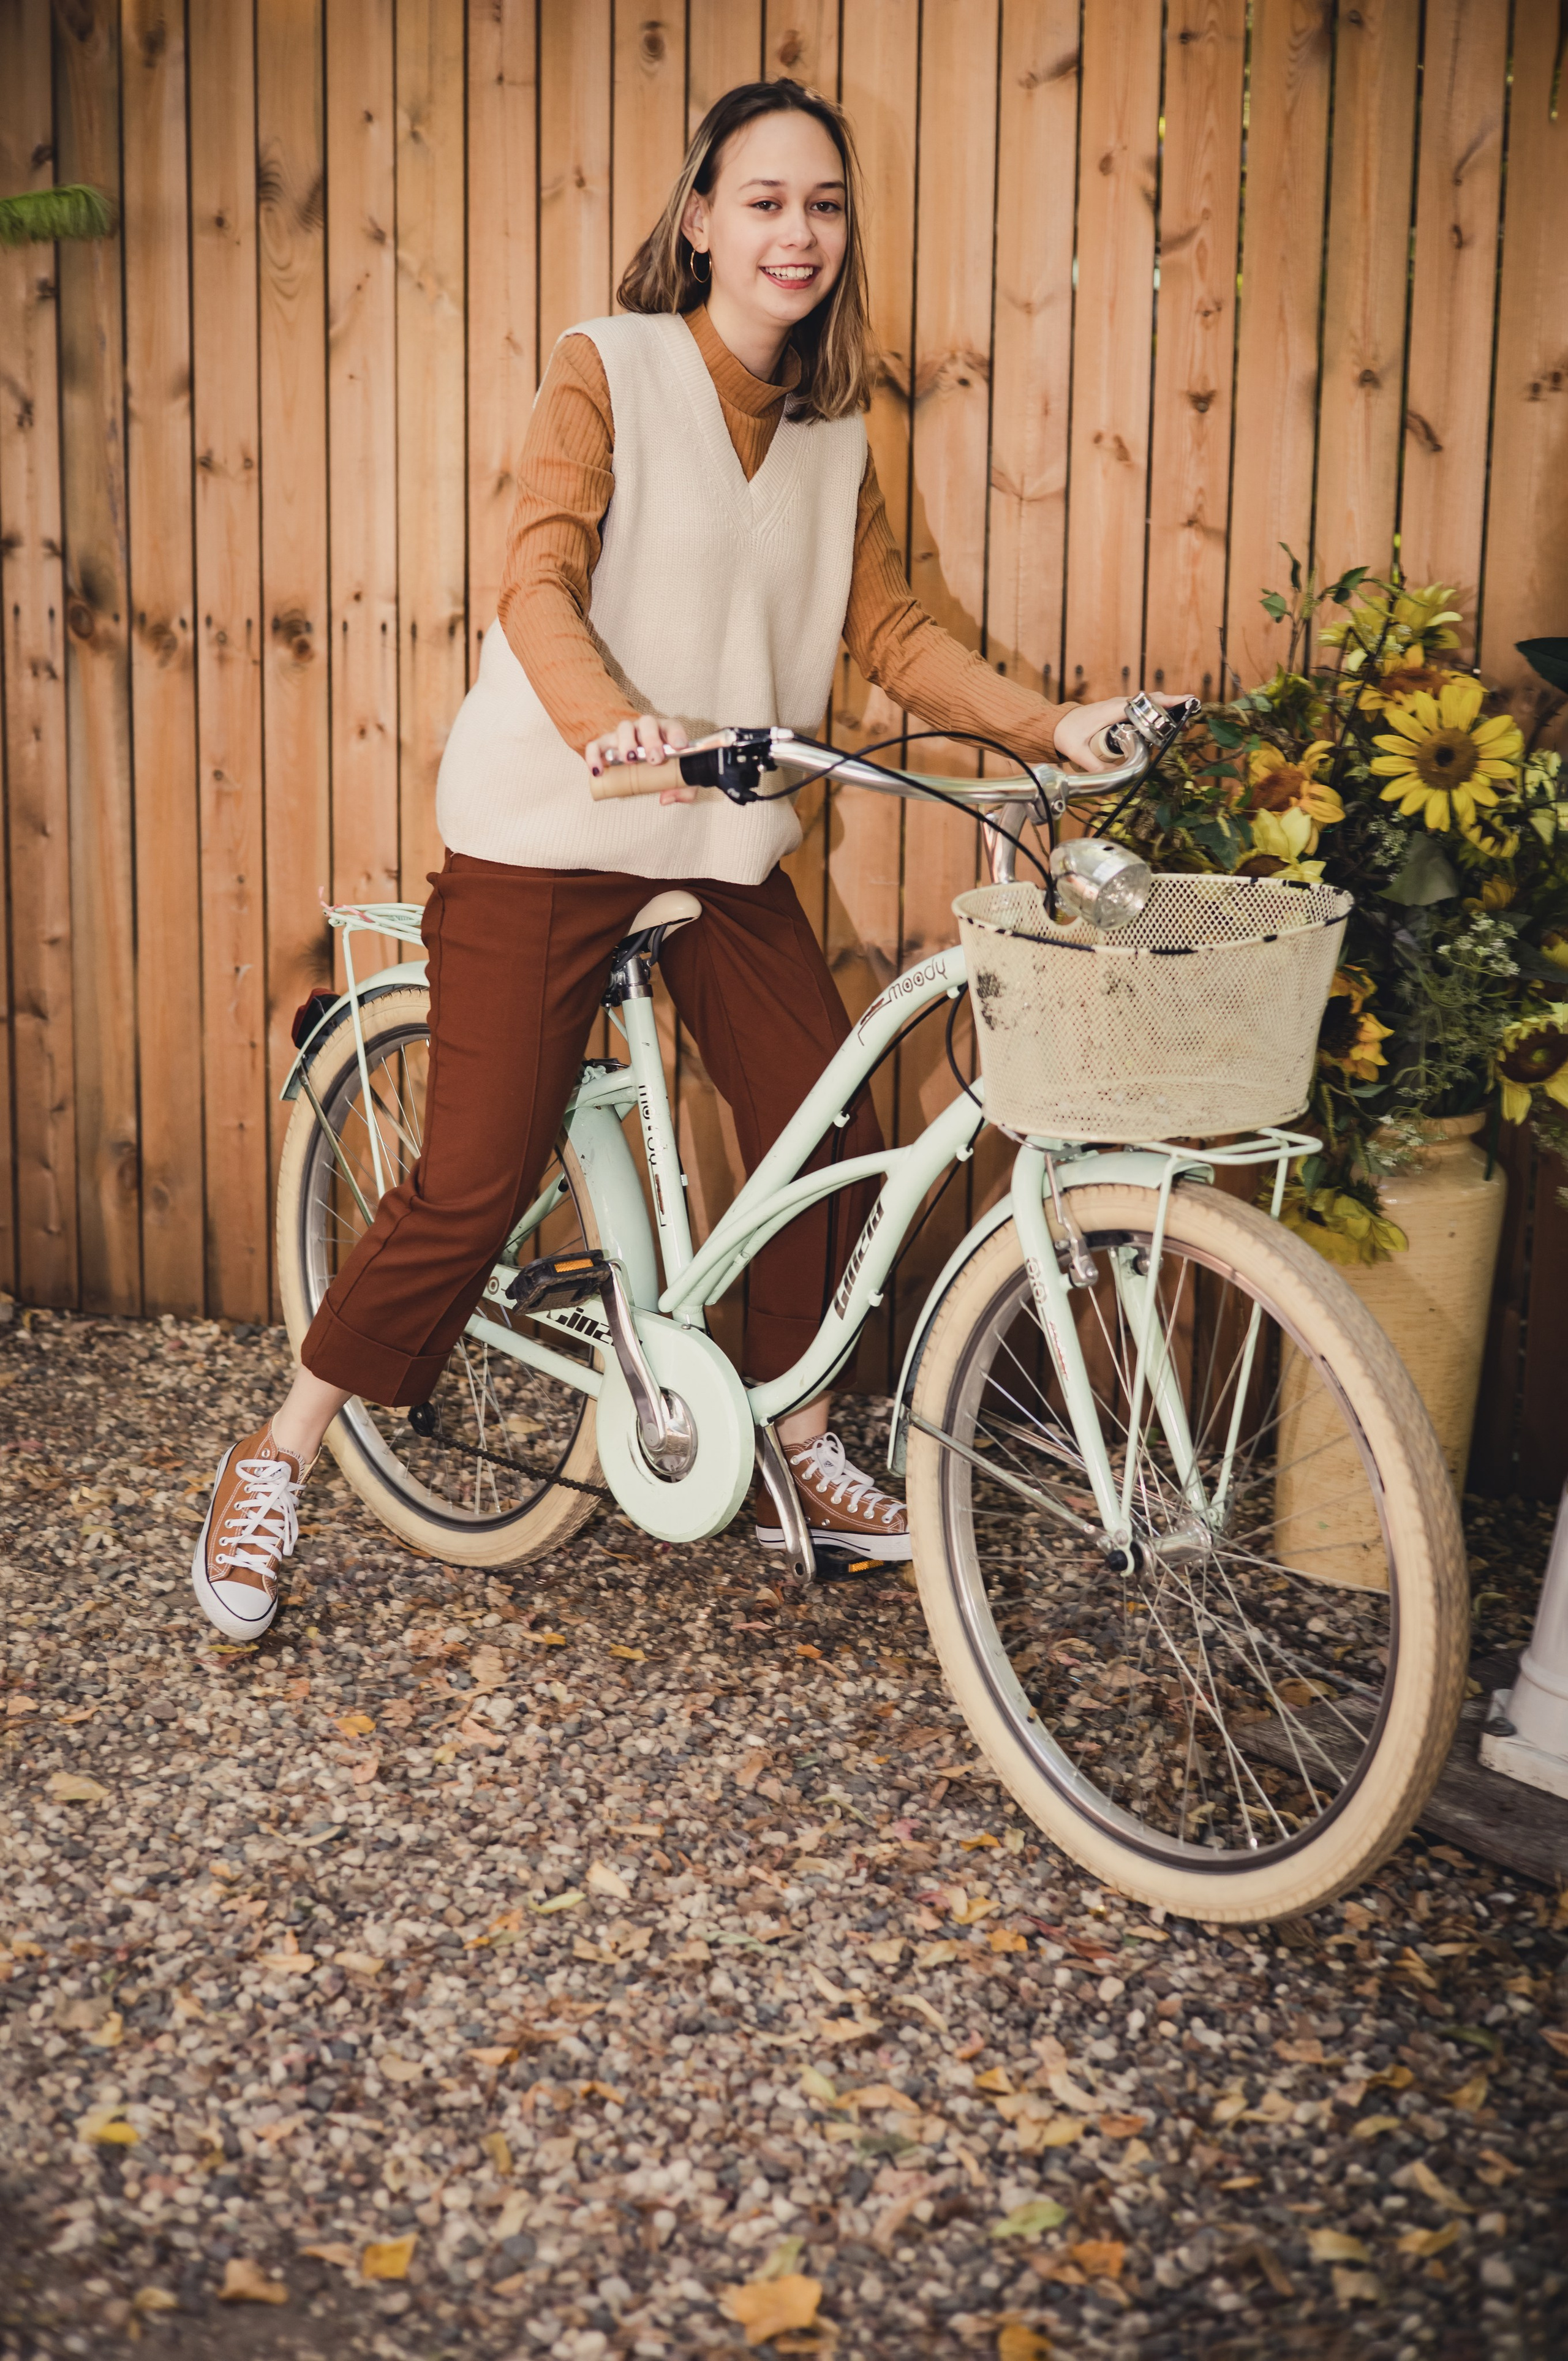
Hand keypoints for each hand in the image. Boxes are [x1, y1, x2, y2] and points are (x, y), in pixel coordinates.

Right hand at [583, 714, 693, 803]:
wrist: (640, 773)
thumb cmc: (662, 772)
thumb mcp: (678, 782)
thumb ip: (682, 790)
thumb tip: (665, 798)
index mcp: (665, 733)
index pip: (672, 726)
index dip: (676, 734)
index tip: (679, 747)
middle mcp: (644, 729)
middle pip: (646, 723)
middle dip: (651, 740)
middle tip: (654, 759)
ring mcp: (623, 735)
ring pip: (623, 728)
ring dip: (626, 743)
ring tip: (629, 760)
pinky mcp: (605, 745)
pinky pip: (595, 745)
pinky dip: (594, 756)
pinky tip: (598, 772)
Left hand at [1051, 691, 1192, 773]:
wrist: (1055, 724)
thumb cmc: (1066, 734)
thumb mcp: (1076, 752)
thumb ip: (1092, 766)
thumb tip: (1108, 779)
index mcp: (1110, 709)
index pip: (1141, 704)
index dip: (1161, 704)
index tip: (1181, 702)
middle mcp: (1117, 704)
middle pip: (1149, 701)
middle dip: (1171, 704)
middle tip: (1190, 711)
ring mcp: (1119, 706)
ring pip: (1147, 703)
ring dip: (1166, 708)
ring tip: (1185, 717)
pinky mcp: (1119, 711)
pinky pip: (1142, 708)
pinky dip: (1156, 710)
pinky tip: (1168, 719)